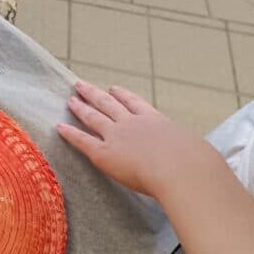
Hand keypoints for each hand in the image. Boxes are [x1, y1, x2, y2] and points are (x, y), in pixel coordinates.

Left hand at [57, 80, 220, 199]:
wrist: (180, 169)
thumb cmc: (194, 163)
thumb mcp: (193, 149)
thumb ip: (186, 151)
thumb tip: (193, 158)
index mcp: (156, 121)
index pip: (136, 104)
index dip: (122, 95)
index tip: (113, 88)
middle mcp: (133, 124)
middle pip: (109, 104)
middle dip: (94, 94)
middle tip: (80, 84)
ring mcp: (116, 136)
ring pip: (94, 117)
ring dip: (81, 107)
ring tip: (70, 99)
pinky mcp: (103, 153)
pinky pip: (82, 141)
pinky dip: (70, 133)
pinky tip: (59, 127)